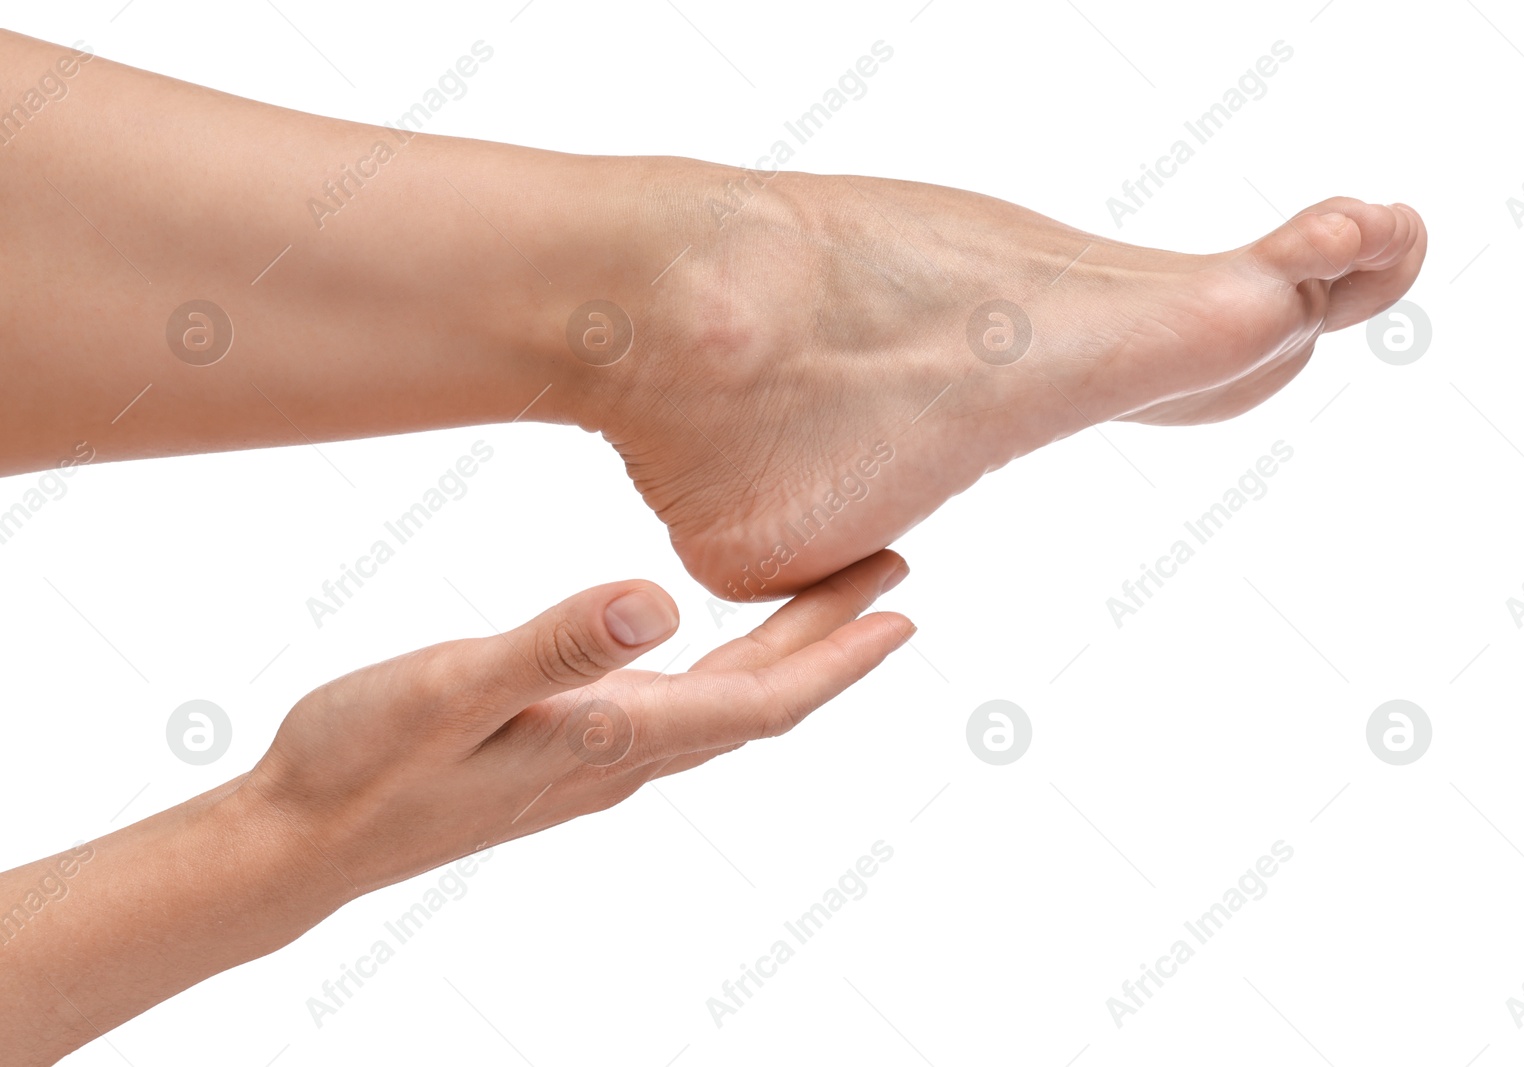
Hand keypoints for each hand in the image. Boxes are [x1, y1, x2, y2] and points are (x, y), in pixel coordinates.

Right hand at [239, 550, 912, 895]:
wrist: (301, 837)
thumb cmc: (363, 761)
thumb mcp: (452, 688)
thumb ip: (555, 646)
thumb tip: (660, 603)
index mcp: (613, 736)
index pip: (760, 700)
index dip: (838, 656)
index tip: (901, 609)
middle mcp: (620, 755)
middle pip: (756, 699)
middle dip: (831, 641)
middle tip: (890, 581)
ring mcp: (592, 758)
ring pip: (719, 703)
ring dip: (782, 653)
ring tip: (824, 604)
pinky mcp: (560, 751)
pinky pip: (673, 707)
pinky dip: (719, 666)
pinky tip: (704, 647)